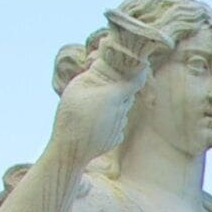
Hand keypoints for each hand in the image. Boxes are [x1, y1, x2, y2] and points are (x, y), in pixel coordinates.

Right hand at [49, 37, 144, 166]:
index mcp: (114, 96)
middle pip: (126, 97)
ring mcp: (120, 126)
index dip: (139, 74)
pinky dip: (107, 125)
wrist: (70, 147)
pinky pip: (115, 127)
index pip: (135, 82)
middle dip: (118, 93)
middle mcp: (121, 111)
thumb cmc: (70, 114)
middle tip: (102, 93)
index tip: (142, 68)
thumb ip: (93, 76)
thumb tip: (102, 64)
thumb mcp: (76, 88)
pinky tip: (93, 126)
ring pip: (120, 112)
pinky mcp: (116, 139)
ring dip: (112, 109)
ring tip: (91, 112)